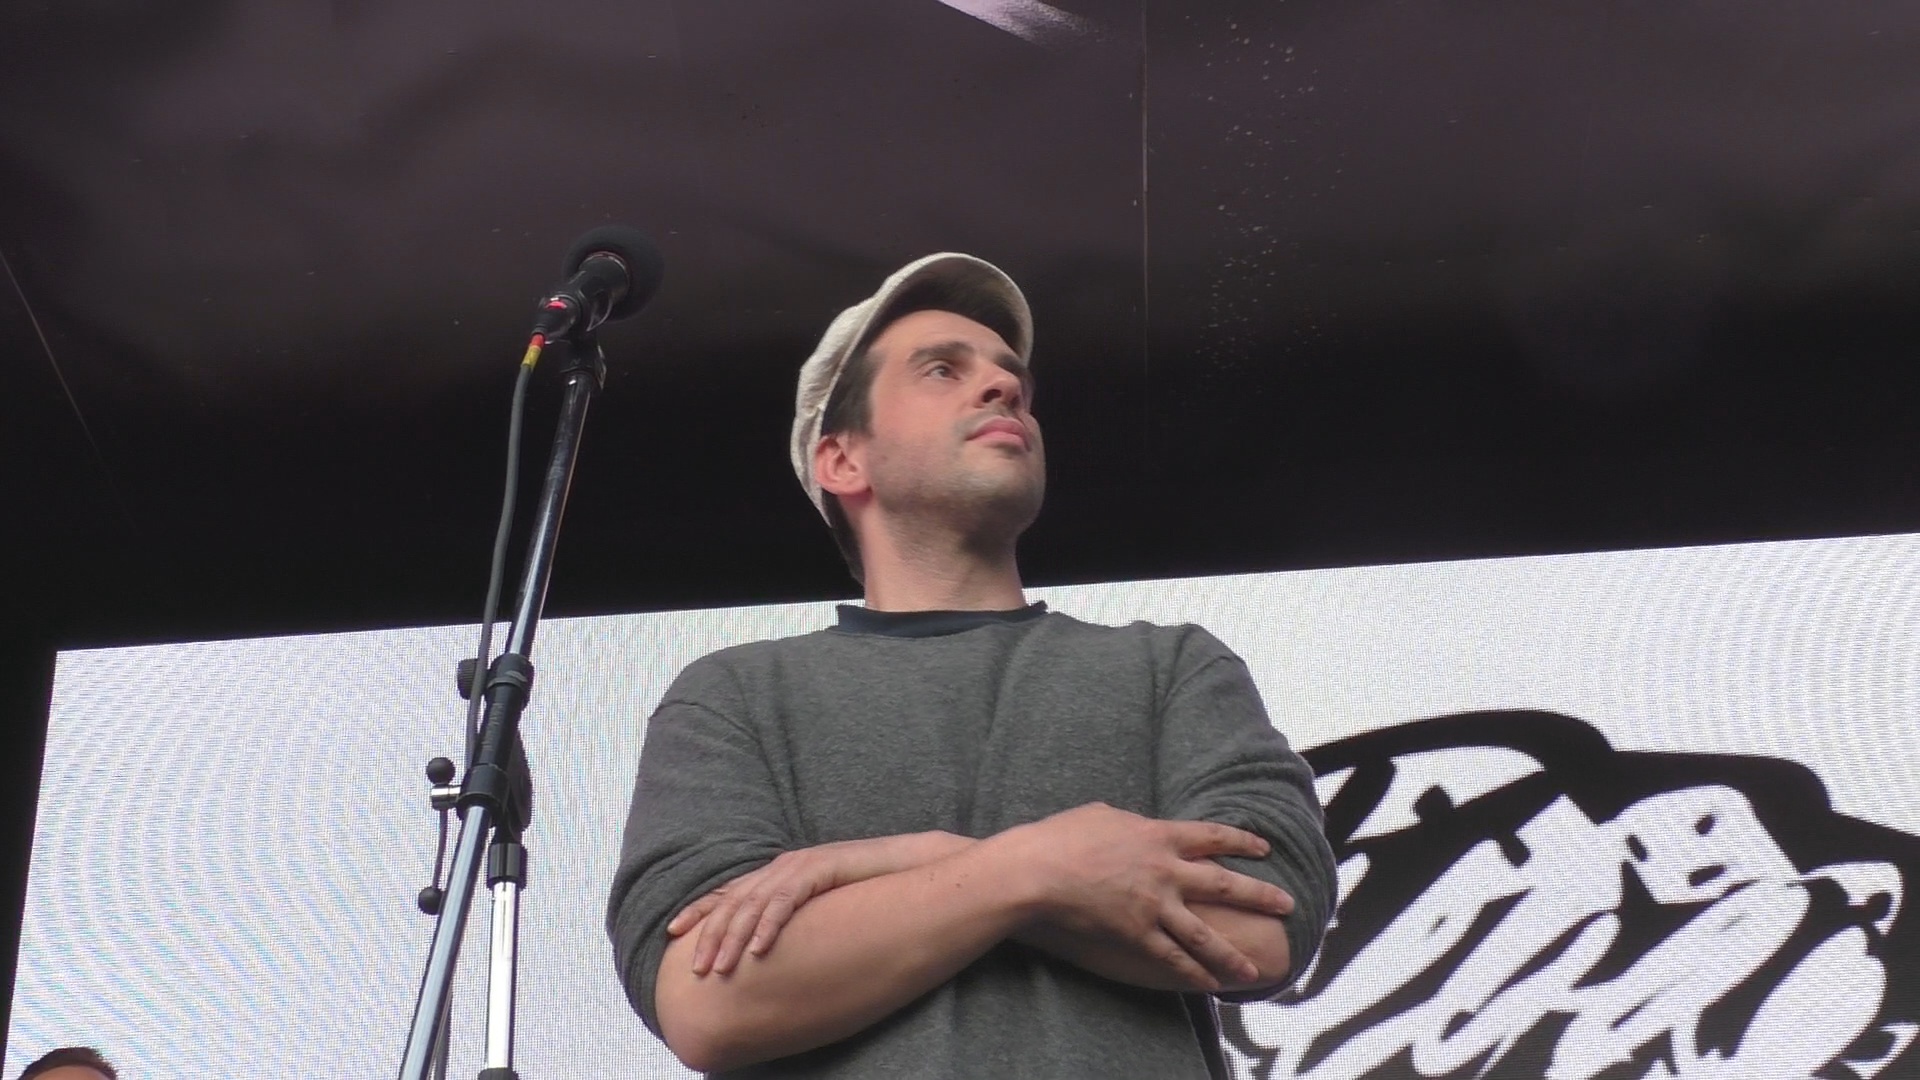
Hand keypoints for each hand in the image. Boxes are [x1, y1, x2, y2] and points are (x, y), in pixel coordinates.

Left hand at [669, 832, 972, 974]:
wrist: (909, 864)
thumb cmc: (867, 890)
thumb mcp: (821, 905)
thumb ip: (795, 917)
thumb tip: (770, 948)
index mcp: (780, 872)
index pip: (731, 891)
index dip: (700, 909)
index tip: (674, 932)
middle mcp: (784, 865)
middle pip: (736, 900)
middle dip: (711, 934)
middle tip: (698, 968)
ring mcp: (802, 864)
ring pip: (755, 902)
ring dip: (734, 937)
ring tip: (720, 967)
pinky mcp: (822, 868)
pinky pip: (788, 900)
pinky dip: (770, 925)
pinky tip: (759, 949)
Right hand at [1009, 803, 1293, 990]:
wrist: (1037, 871)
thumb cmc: (1061, 836)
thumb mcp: (1102, 815)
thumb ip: (1130, 822)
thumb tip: (1135, 824)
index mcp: (1159, 834)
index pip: (1213, 837)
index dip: (1242, 841)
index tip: (1264, 848)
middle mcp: (1165, 870)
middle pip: (1223, 884)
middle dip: (1259, 895)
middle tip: (1287, 904)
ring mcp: (1153, 905)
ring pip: (1205, 933)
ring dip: (1233, 953)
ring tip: (1255, 968)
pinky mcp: (1136, 933)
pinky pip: (1173, 957)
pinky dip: (1194, 972)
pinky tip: (1211, 984)